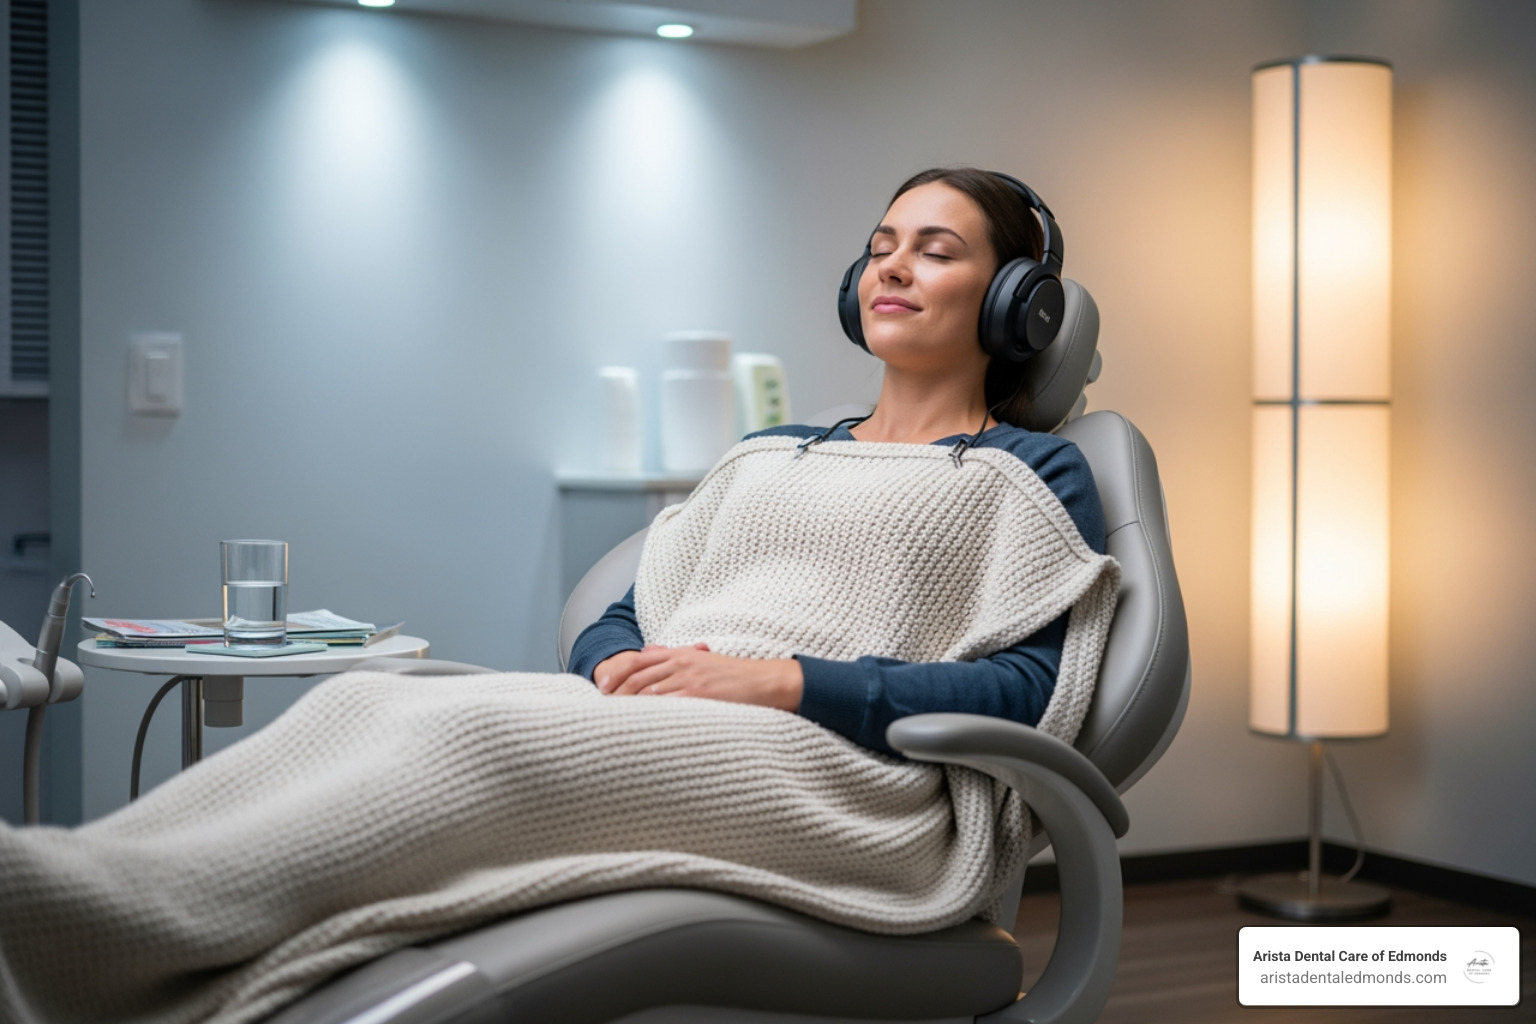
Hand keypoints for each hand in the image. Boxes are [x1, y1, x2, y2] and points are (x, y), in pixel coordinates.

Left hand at [595, 644, 802, 711]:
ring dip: (629, 706)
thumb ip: (673, 656)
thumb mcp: (703, 660)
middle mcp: (682, 663)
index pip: (639, 660)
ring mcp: (690, 679)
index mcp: (681, 654)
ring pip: (649, 691)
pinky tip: (640, 724)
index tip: (603, 687)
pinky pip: (668, 705)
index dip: (617, 673)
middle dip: (617, 692)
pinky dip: (651, 714)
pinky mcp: (700, 696)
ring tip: (614, 719)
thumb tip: (648, 651)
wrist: (766, 682)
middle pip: (638, 676)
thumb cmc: (736, 676)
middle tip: (602, 707)